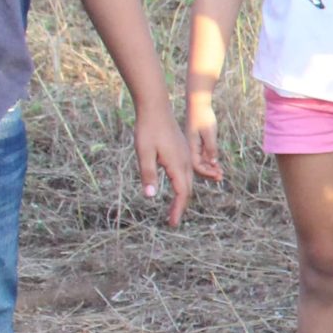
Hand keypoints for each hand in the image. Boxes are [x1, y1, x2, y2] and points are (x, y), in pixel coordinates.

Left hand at [134, 105, 193, 226]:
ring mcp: (186, 156)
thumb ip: (148, 174)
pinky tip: (175, 186)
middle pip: (187, 189)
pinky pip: (186, 172)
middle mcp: (186, 162)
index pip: (181, 193)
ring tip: (174, 207)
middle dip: (180, 206)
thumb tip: (150, 196)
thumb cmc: (148, 130)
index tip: (171, 223)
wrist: (156, 109)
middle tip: (171, 220)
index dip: (177, 209)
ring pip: (188, 181)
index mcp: (178, 164)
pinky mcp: (182, 151)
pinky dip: (182, 184)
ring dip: (182, 196)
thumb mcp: (143, 153)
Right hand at [185, 97, 224, 184]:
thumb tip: (213, 162)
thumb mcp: (209, 132)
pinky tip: (216, 164)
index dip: (207, 172)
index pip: (197, 165)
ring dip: (209, 168)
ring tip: (220, 173)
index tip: (218, 176)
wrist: (197, 102)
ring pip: (200, 161)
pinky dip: (208, 160)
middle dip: (208, 173)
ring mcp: (192, 144)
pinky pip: (201, 154)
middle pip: (197, 166)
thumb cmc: (203, 116)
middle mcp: (189, 147)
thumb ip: (211, 147)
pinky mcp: (196, 140)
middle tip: (220, 178)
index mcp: (190, 146)